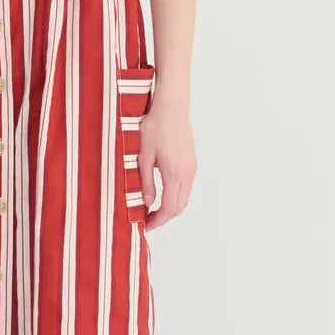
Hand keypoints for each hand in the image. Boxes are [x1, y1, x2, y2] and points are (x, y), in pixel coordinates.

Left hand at [140, 100, 194, 229]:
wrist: (172, 107)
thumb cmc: (154, 127)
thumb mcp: (143, 156)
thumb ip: (145, 181)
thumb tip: (147, 203)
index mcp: (174, 174)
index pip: (168, 208)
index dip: (157, 221)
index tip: (145, 226)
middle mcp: (187, 174)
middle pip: (179, 207)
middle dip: (164, 218)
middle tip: (147, 221)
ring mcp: (191, 168)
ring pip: (184, 198)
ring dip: (170, 208)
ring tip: (152, 210)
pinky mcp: (191, 162)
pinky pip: (186, 187)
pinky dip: (176, 197)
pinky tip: (162, 194)